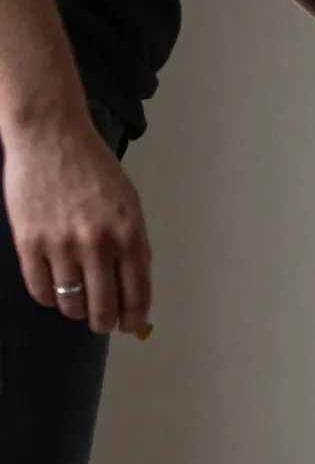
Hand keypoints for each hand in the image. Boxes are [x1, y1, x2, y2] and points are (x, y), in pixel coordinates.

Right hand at [2, 115, 150, 332]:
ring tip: (77, 304)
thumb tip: (136, 291)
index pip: (137, 296)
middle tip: (101, 321)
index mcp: (130, 236)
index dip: (134, 320)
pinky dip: (49, 298)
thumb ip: (135, 247)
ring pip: (70, 303)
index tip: (129, 326)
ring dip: (76, 311)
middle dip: (104, 322)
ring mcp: (61, 244)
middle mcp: (97, 244)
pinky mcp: (28, 241)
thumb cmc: (94, 170)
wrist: (49, 136)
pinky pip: (39, 289)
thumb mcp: (130, 206)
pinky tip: (54, 291)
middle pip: (103, 308)